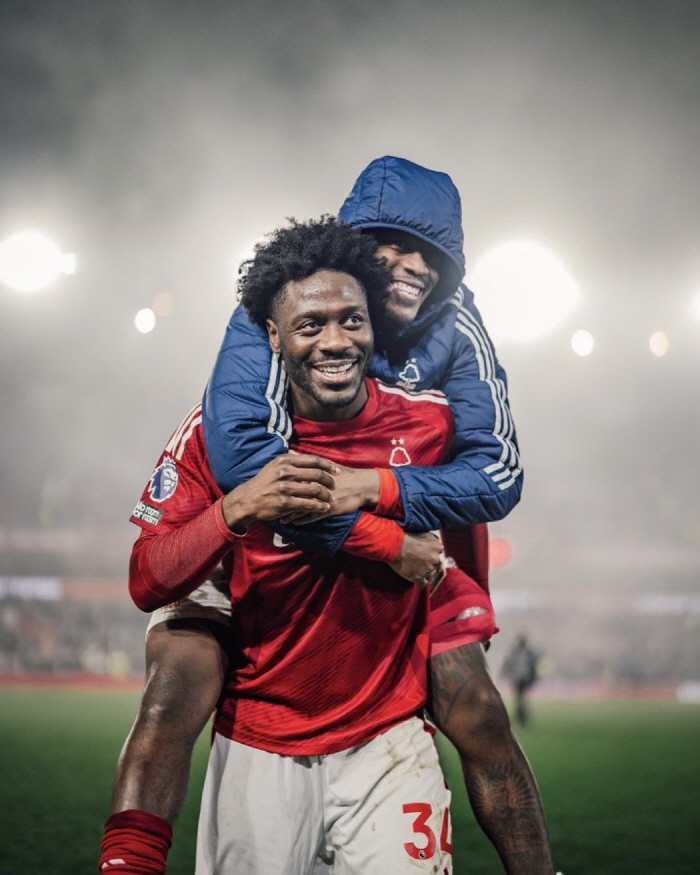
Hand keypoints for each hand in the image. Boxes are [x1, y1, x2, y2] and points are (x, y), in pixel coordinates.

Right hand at [221, 454, 337, 532]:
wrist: (248, 499)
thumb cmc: (264, 482)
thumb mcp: (274, 466)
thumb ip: (290, 460)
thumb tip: (306, 456)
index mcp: (285, 461)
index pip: (313, 460)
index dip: (328, 466)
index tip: (337, 471)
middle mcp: (285, 472)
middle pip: (317, 474)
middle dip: (329, 481)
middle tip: (334, 486)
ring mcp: (284, 488)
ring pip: (314, 490)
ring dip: (326, 495)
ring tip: (331, 498)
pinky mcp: (284, 503)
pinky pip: (308, 504)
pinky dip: (319, 506)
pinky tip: (324, 508)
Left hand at [279, 463, 379, 524]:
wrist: (361, 485)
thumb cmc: (343, 474)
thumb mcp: (326, 464)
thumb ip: (307, 460)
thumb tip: (290, 452)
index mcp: (314, 473)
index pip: (293, 480)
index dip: (282, 486)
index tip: (271, 490)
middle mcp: (317, 485)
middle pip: (295, 494)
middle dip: (283, 501)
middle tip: (272, 506)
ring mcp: (323, 498)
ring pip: (302, 506)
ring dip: (290, 514)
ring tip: (280, 518)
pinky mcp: (330, 508)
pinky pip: (313, 516)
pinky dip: (302, 520)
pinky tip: (294, 523)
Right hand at [389, 531, 442, 585]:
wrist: (394, 545)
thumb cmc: (407, 536)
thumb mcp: (424, 533)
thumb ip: (432, 540)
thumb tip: (435, 543)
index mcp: (438, 547)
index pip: (438, 553)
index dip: (430, 553)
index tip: (424, 553)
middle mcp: (435, 559)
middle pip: (435, 564)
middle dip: (428, 563)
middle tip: (418, 561)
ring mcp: (428, 569)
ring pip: (429, 574)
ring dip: (424, 572)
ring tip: (414, 567)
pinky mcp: (419, 577)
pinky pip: (423, 584)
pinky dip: (420, 581)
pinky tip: (415, 578)